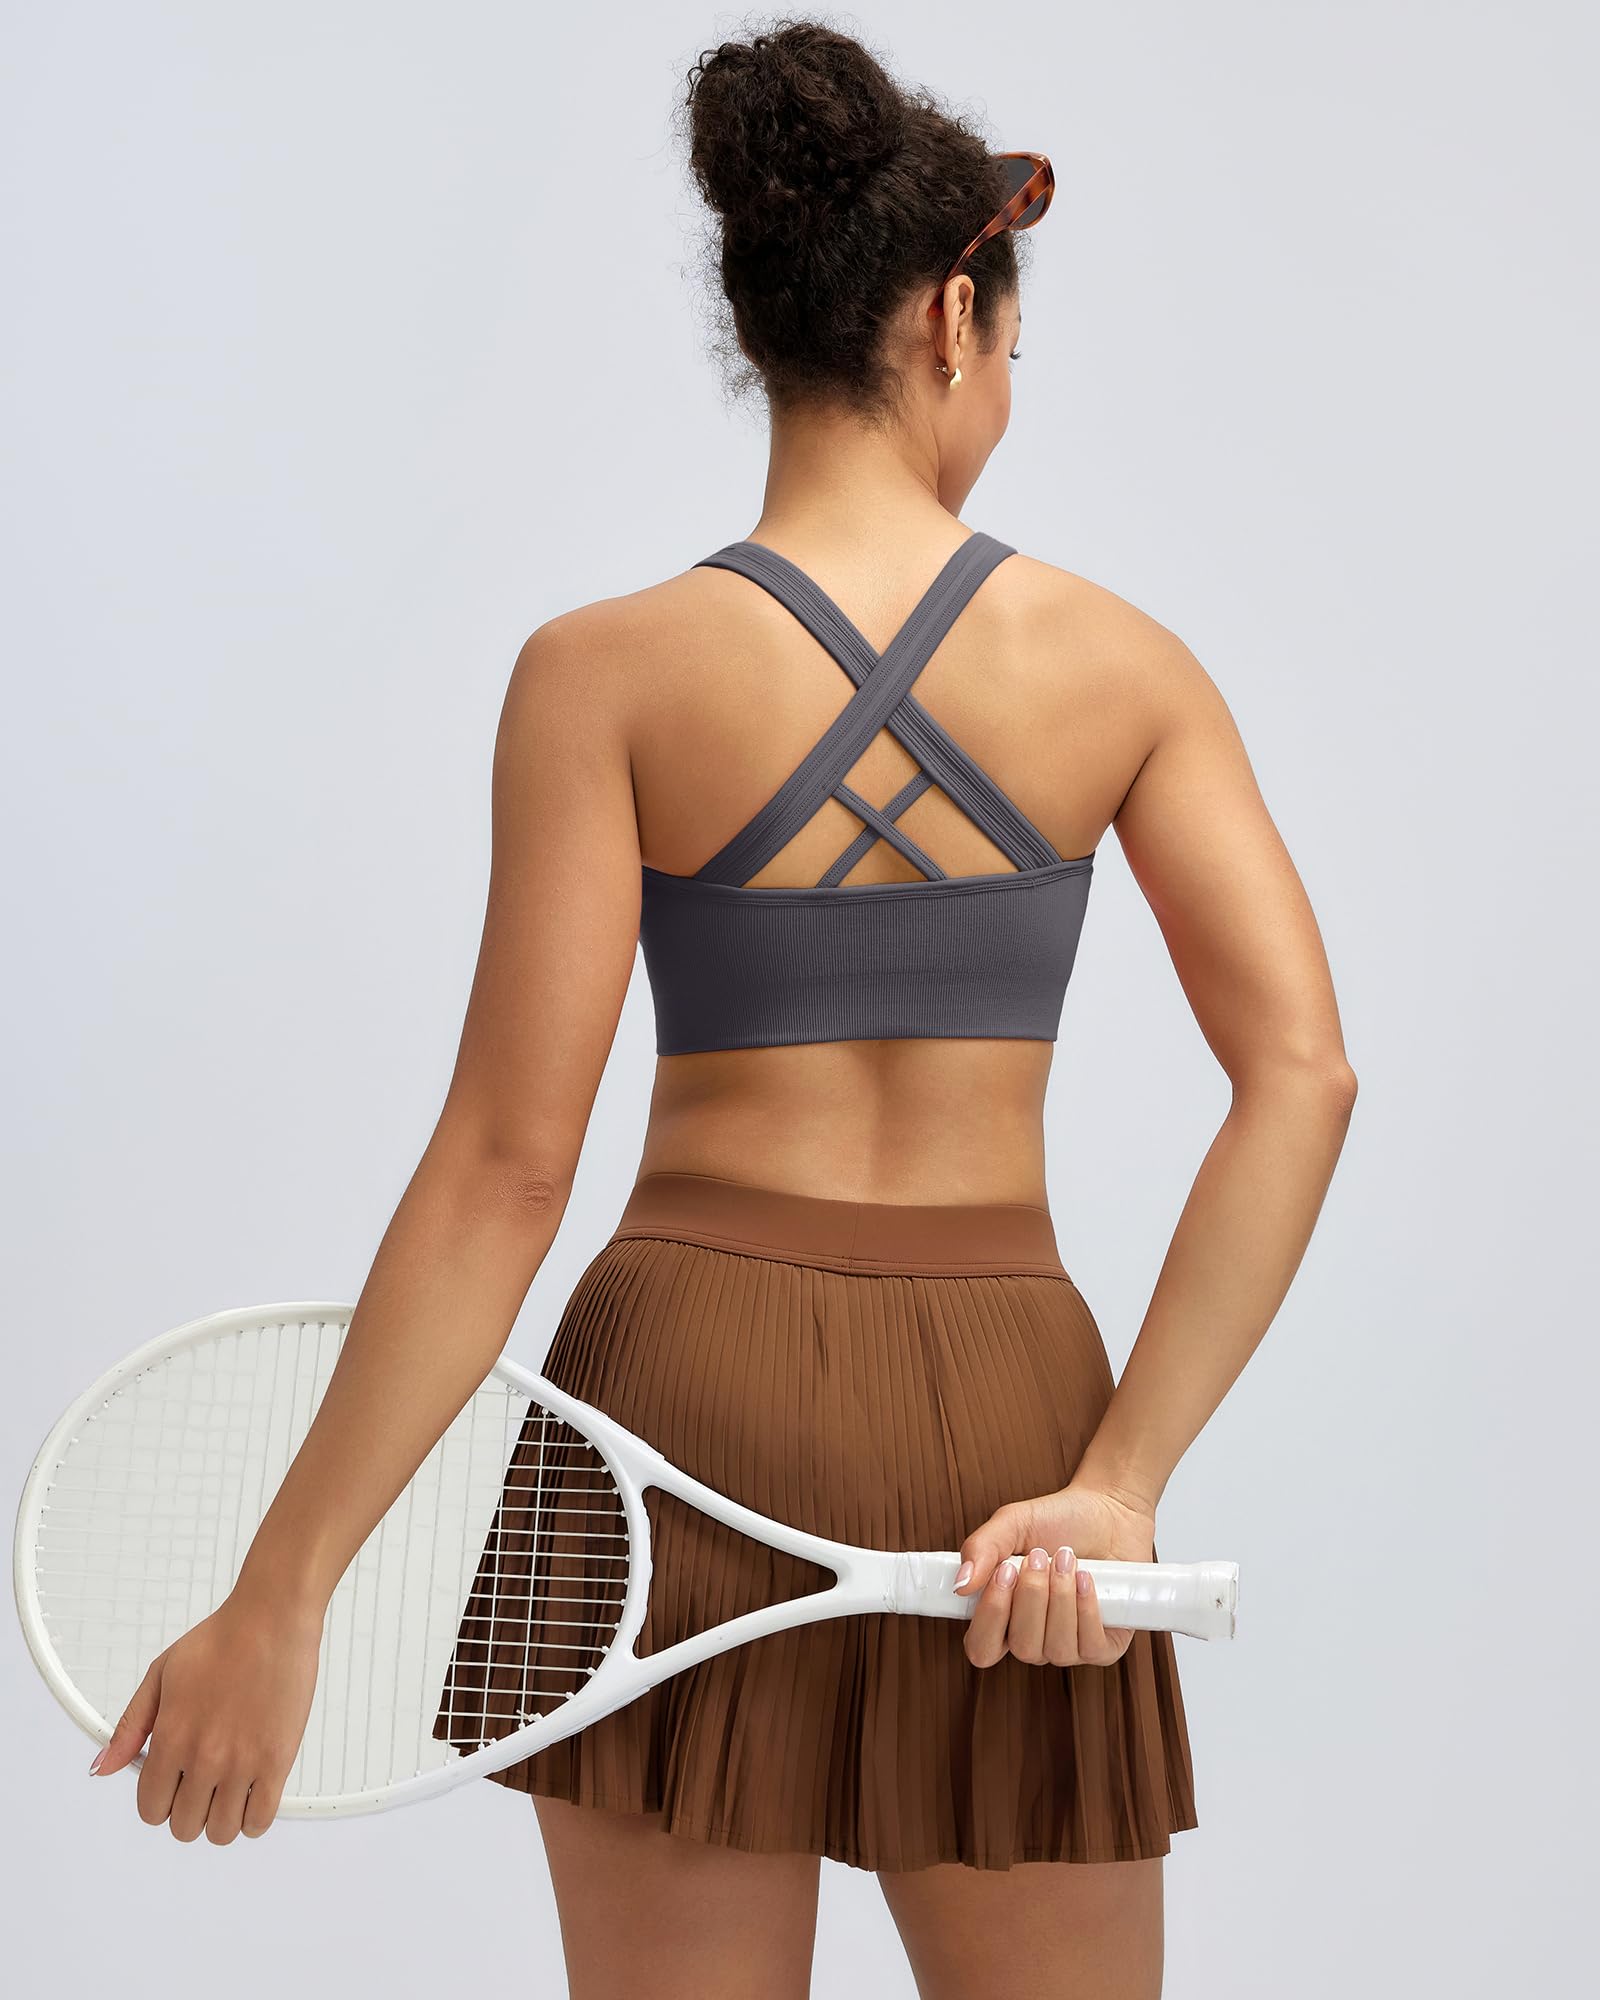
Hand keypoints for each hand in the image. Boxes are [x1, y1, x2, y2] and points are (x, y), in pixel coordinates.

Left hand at [90, 1586, 324, 1841]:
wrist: (271, 1620)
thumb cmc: (220, 1640)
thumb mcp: (160, 1675)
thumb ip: (129, 1727)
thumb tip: (103, 1768)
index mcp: (170, 1738)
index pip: (151, 1809)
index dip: (159, 1801)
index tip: (173, 1786)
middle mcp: (203, 1757)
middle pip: (185, 1827)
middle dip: (189, 1810)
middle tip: (202, 1785)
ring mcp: (242, 1763)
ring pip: (221, 1832)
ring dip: (221, 1819)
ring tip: (228, 1792)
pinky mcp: (277, 1761)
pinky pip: (260, 1821)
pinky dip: (253, 1820)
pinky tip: (252, 1796)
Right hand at [952, 1483, 1156, 1669]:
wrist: (1109, 1510)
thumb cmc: (1058, 1521)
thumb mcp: (1012, 1523)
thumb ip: (981, 1548)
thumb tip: (960, 1583)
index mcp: (1004, 1618)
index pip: (982, 1647)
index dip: (989, 1619)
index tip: (1003, 1572)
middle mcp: (1035, 1639)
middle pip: (1022, 1647)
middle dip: (1032, 1597)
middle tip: (1040, 1556)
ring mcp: (1070, 1647)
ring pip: (1057, 1648)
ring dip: (1061, 1597)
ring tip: (1067, 1558)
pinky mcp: (1105, 1646)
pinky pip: (1091, 1647)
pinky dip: (1087, 1608)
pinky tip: (1087, 1578)